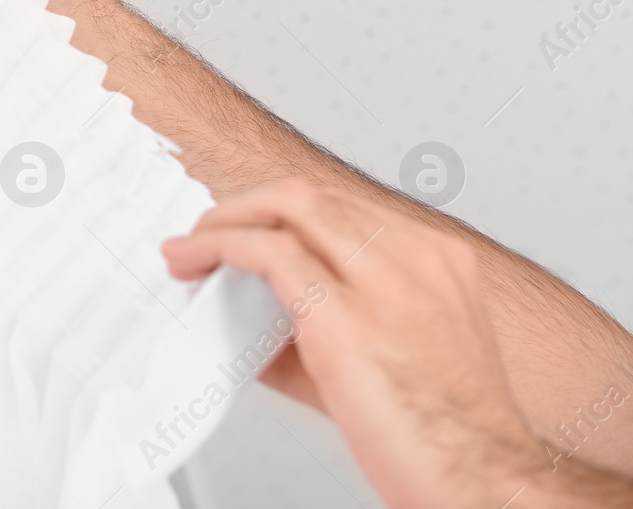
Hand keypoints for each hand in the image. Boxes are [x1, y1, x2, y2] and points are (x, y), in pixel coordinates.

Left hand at [161, 180, 617, 508]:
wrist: (483, 481)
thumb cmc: (448, 433)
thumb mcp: (400, 354)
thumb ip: (332, 324)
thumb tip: (254, 321)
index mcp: (438, 261)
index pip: (343, 207)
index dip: (282, 213)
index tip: (249, 229)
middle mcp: (416, 258)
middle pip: (313, 196)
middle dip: (249, 207)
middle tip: (209, 232)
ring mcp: (385, 280)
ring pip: (289, 207)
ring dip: (227, 220)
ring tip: (193, 247)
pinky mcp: (344, 315)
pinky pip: (267, 253)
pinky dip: (221, 247)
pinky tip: (198, 262)